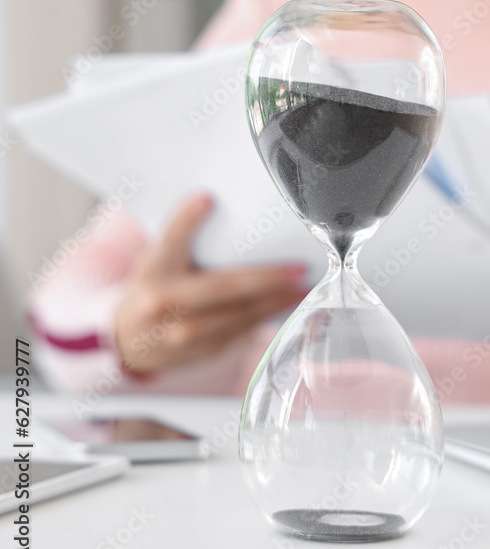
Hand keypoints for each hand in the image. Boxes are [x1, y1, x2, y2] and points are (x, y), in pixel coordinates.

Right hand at [114, 192, 308, 373]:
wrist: (127, 339)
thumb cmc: (152, 286)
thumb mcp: (157, 257)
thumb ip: (182, 237)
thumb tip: (217, 202)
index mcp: (154, 269)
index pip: (169, 240)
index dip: (186, 219)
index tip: (206, 198)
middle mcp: (165, 302)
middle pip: (220, 287)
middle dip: (265, 278)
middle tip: (297, 267)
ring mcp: (182, 332)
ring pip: (237, 316)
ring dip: (275, 302)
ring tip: (302, 287)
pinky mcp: (201, 350)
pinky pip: (240, 333)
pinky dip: (266, 318)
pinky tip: (287, 306)